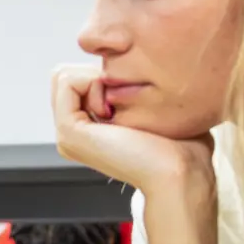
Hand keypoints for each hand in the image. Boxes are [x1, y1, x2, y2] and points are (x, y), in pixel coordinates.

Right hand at [52, 65, 221, 243]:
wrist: (178, 173)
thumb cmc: (180, 146)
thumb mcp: (156, 109)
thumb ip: (135, 90)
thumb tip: (132, 71)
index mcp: (88, 131)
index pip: (77, 79)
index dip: (104, 74)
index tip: (131, 101)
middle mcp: (73, 133)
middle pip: (67, 76)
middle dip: (96, 75)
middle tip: (122, 104)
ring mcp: (66, 134)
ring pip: (64, 76)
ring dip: (96, 80)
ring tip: (117, 109)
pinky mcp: (68, 132)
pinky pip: (67, 81)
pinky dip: (93, 83)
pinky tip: (111, 110)